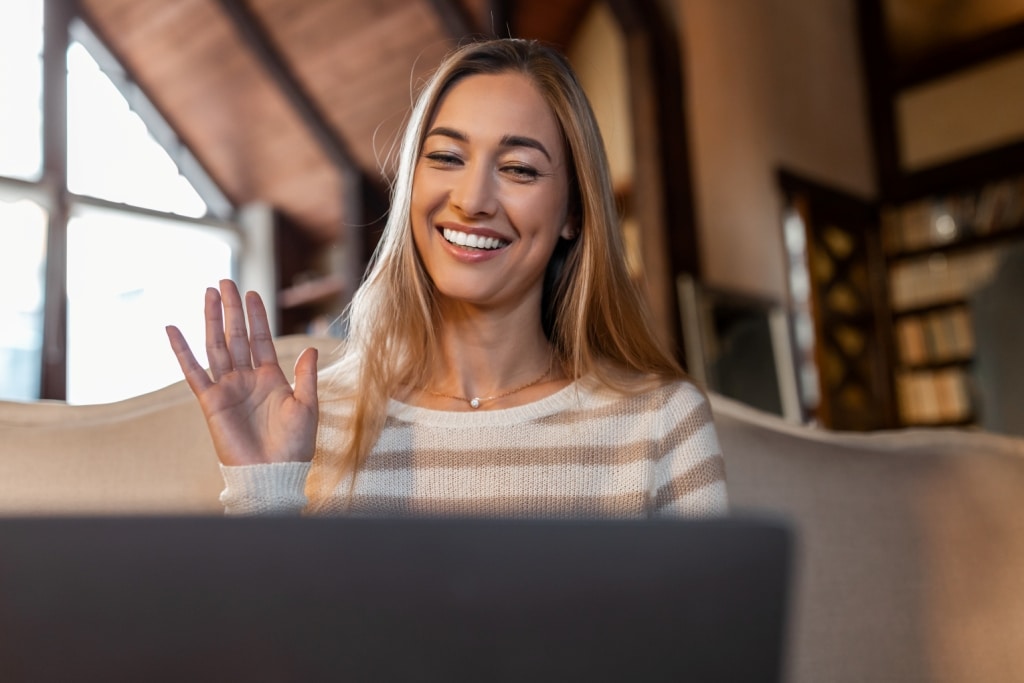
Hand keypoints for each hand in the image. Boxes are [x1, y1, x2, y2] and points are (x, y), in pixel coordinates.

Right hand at [166, 279, 317, 466]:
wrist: (273, 473)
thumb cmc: (294, 446)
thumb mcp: (307, 406)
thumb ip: (306, 376)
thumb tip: (312, 347)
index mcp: (271, 378)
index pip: (261, 340)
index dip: (256, 317)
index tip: (251, 293)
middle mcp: (247, 379)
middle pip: (236, 336)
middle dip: (232, 309)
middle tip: (225, 282)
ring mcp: (228, 388)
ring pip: (216, 346)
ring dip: (212, 320)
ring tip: (208, 294)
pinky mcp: (211, 402)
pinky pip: (193, 372)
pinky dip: (182, 351)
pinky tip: (173, 329)